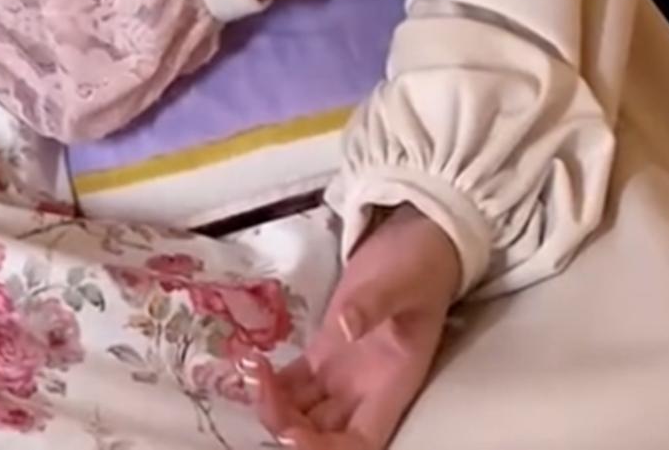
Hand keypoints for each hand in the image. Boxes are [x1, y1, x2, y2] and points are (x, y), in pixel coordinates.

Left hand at [246, 203, 459, 446]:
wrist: (419, 239)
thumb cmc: (421, 264)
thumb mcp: (403, 282)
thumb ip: (374, 304)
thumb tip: (346, 329)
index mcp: (391, 386)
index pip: (361, 443)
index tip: (293, 433)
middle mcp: (365, 390)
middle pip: (322, 432)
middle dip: (287, 424)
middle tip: (259, 390)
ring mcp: (342, 372)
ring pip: (302, 410)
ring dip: (273, 403)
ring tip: (248, 370)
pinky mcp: (325, 349)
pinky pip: (294, 381)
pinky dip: (270, 381)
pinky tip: (247, 364)